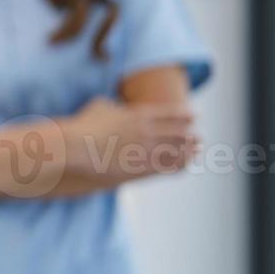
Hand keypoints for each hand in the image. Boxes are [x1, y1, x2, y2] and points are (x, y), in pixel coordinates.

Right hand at [63, 97, 199, 179]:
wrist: (75, 147)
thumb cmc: (84, 125)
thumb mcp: (100, 106)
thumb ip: (114, 105)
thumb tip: (116, 105)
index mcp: (139, 114)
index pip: (170, 114)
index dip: (184, 115)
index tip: (194, 116)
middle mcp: (147, 132)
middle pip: (178, 133)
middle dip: (190, 135)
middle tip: (199, 137)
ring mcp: (145, 152)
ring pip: (176, 152)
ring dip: (189, 151)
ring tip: (197, 151)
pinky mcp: (140, 169)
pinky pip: (166, 168)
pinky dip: (179, 166)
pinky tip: (186, 166)